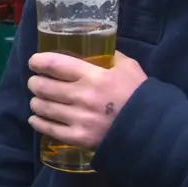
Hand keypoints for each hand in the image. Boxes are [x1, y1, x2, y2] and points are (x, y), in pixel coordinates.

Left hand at [26, 51, 147, 149]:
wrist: (153, 130)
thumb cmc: (140, 95)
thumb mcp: (129, 68)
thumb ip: (111, 57)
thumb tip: (97, 49)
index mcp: (93, 76)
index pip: (55, 64)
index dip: (38, 62)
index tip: (34, 62)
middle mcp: (82, 96)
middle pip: (43, 86)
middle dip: (35, 83)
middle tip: (35, 82)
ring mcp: (79, 119)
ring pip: (43, 107)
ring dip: (36, 102)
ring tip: (37, 100)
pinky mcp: (79, 138)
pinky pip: (49, 129)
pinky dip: (38, 122)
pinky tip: (36, 118)